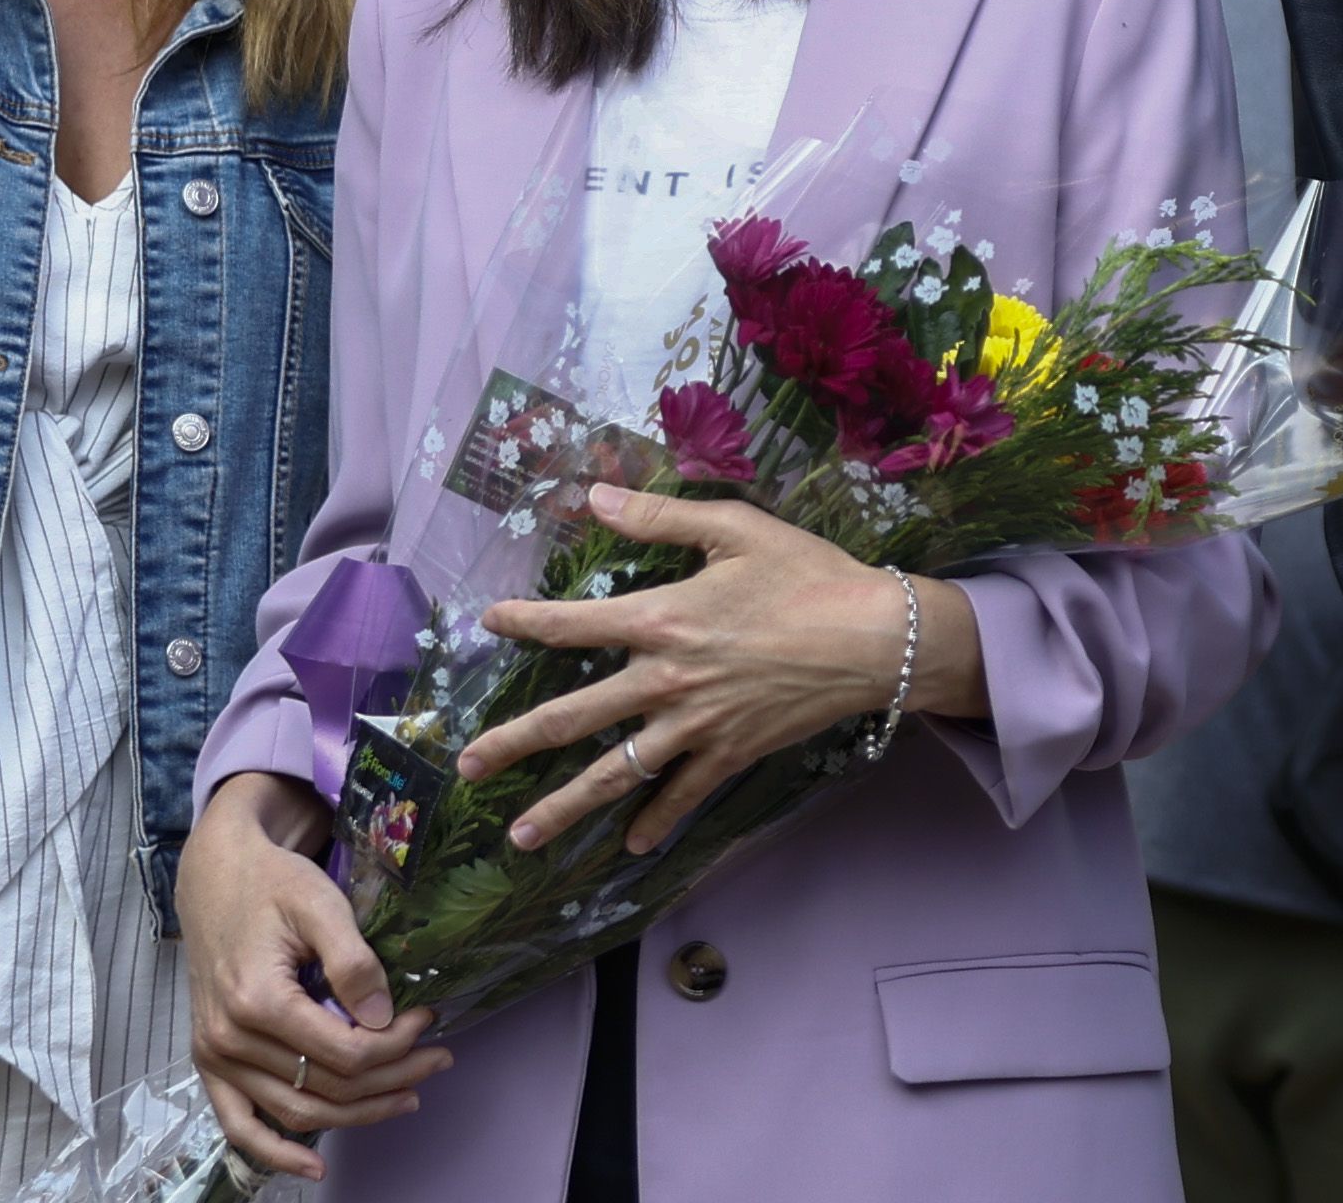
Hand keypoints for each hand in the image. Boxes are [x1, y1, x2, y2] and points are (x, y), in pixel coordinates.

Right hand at [178, 771, 450, 1181]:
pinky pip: (240, 1125)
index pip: (345, 1053)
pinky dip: (275, 1153)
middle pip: (328, 1088)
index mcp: (257, 1001)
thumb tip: (384, 1019)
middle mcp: (230, 1040)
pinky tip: (314, 1169)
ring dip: (358, 1114)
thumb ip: (353, 961)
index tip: (430, 1020)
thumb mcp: (319, 904)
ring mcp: (215, 1058)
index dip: (397, 1046)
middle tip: (436, 1058)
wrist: (215, 877)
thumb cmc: (271, 883)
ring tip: (408, 1095)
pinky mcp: (210, 1063)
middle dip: (392, 1079)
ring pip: (298, 1112)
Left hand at [459, 485, 984, 855]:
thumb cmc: (807, 575)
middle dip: (513, 744)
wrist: (875, 639)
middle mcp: (665, 681)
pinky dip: (655, 820)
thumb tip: (596, 497)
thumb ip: (659, 517)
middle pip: (572, 719)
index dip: (525, 622)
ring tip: (521, 836)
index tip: (486, 623)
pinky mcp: (730, 754)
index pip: (572, 624)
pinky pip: (681, 795)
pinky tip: (631, 845)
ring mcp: (695, 727)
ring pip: (614, 775)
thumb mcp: (735, 528)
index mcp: (661, 619)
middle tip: (467, 767)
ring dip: (564, 808)